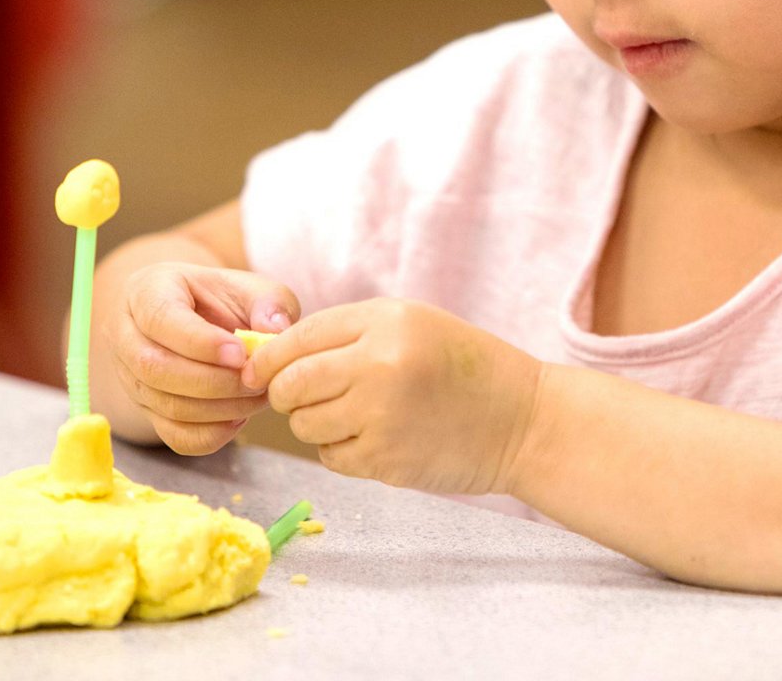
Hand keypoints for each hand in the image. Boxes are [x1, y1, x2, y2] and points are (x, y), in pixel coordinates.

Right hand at [106, 258, 298, 454]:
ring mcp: (131, 377)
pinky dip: (211, 434)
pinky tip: (239, 416)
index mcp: (146, 291)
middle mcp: (126, 335)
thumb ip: (269, 301)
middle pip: (154, 367)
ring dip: (219, 409)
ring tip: (257, 396)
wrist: (198, 320)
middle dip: (213, 381)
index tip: (241, 353)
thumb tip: (276, 330)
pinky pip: (173, 435)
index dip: (200, 342)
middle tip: (256, 380)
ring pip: (165, 404)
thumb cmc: (222, 299)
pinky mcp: (147, 410)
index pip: (160, 318)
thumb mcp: (248, 287)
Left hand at [241, 298, 541, 494]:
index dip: (269, 358)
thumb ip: (345, 333)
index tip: (258, 370)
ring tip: (357, 414)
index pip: (297, 338)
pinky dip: (342, 451)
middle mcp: (379, 364)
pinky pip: (332, 457)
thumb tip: (269, 356)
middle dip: (284, 394)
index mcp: (384, 320)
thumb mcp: (409, 323)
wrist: (522, 420)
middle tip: (298, 397)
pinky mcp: (386, 460)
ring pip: (306, 425)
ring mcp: (381, 415)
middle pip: (290, 385)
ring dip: (317, 424)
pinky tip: (377, 437)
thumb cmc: (461, 365)